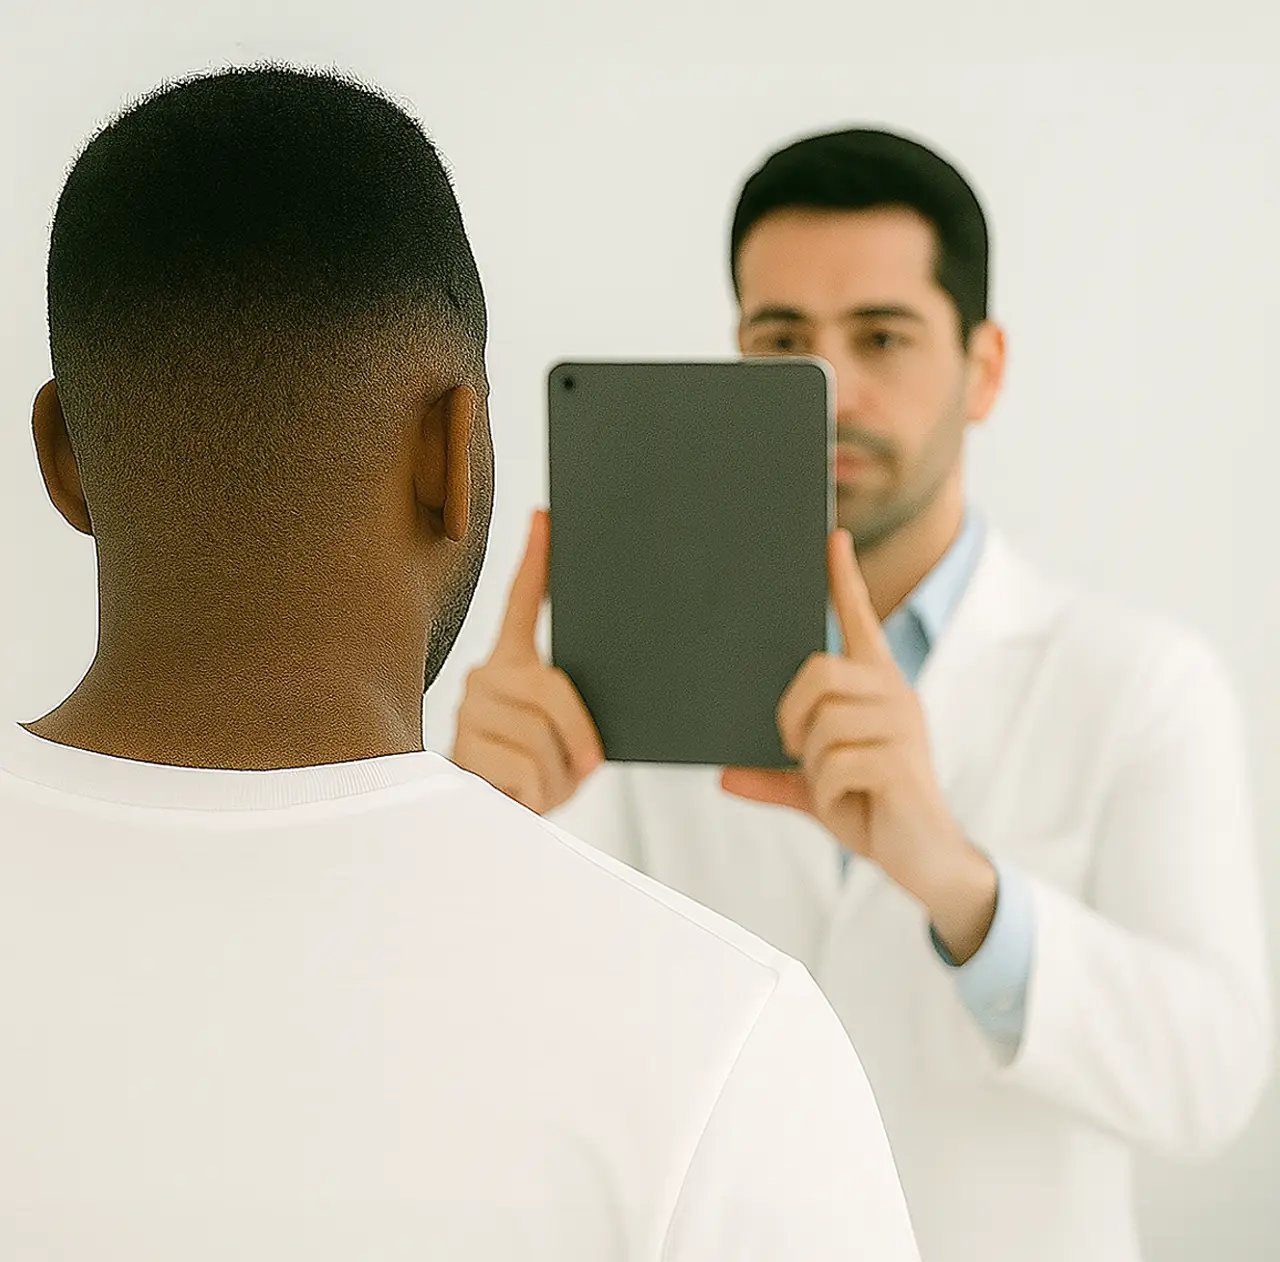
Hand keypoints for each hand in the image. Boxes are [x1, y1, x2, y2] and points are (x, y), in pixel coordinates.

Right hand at [451, 509, 603, 813]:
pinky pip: (525, 769)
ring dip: (558, 775)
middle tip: (582, 765)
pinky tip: (520, 797)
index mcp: (513, 664)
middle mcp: (484, 676)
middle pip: (550, 689)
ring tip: (542, 783)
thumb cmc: (537, 772)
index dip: (536, 559)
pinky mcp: (461, 750)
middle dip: (578, 738)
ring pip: (540, 737)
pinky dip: (539, 795)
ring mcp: (470, 710)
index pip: (523, 602)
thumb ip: (572, 710)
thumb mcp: (564, 734)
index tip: (546, 517)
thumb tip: (596, 718)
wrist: (498, 822)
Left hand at [721, 529, 996, 961]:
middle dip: (791, 716)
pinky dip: (825, 792)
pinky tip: (848, 805)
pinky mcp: (901, 761)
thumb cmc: (874, 809)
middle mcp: (893, 694)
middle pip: (817, 672)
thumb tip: (724, 776)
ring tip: (834, 787)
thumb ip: (775, 778)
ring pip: (822, 724)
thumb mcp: (817, 790)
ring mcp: (901, 726)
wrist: (925, 859)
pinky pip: (834, 764)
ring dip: (812, 765)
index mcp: (876, 687)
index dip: (844, 580)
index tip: (832, 538)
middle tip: (794, 750)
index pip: (860, 620)